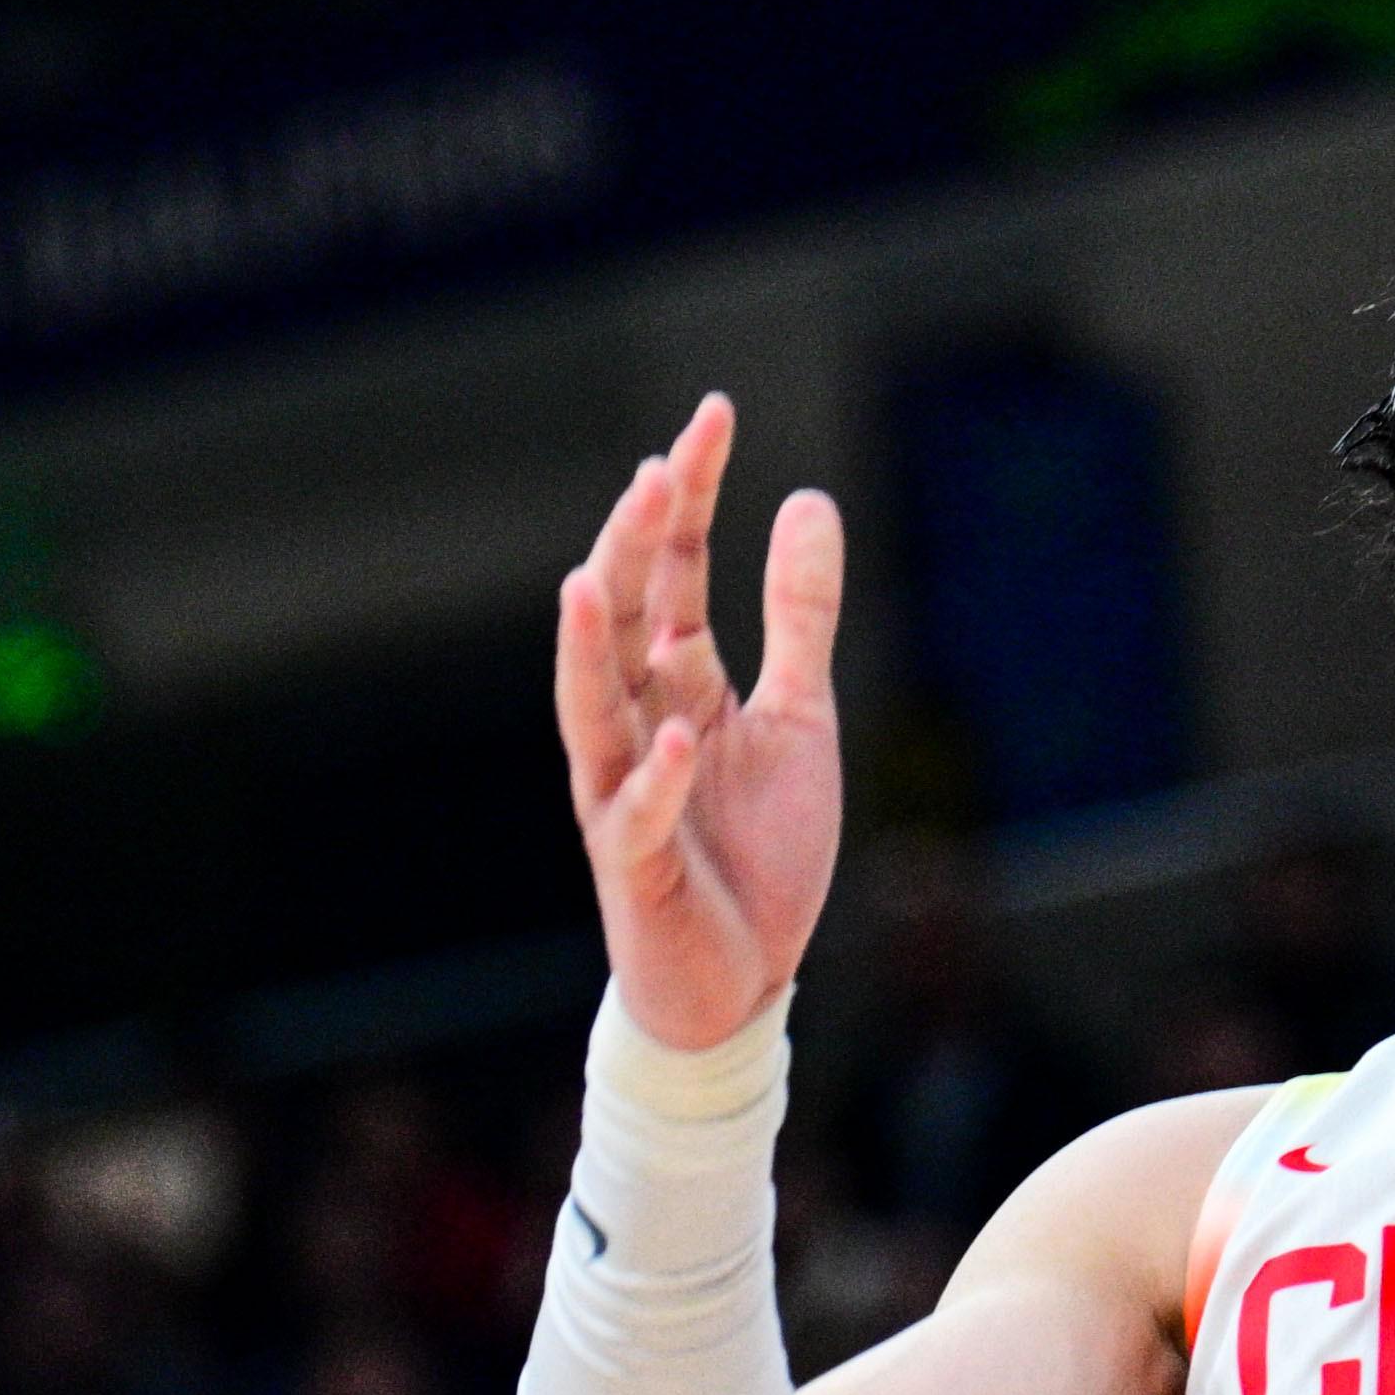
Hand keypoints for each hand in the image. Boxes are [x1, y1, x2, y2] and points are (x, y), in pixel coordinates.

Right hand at [552, 394, 847, 1051]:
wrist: (743, 979)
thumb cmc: (757, 849)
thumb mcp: (798, 716)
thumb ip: (800, 616)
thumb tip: (807, 499)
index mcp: (676, 681)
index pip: (669, 569)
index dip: (688, 497)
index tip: (712, 414)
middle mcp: (636, 725)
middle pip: (619, 620)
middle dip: (633, 547)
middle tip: (659, 470)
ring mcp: (627, 795)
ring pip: (593, 710)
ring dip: (589, 652)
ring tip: (587, 580)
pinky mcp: (639, 868)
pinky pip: (642, 819)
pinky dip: (658, 781)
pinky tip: (676, 738)